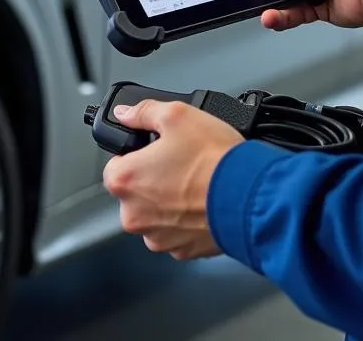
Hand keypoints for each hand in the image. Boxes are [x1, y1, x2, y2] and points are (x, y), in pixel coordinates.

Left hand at [102, 100, 243, 260]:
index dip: (134, 154)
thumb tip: (126, 113)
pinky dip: (187, 219)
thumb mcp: (177, 115)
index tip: (152, 151)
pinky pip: (177, 231)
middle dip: (153, 178)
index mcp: (126, 181)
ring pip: (156, 213)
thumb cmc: (213, 159)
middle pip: (135, 192)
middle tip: (179, 162)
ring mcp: (159, 237)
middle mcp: (135, 215)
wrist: (249, 196)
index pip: (113, 166)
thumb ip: (144, 112)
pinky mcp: (183, 250)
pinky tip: (204, 200)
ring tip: (195, 181)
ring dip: (169, 201)